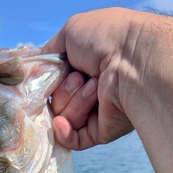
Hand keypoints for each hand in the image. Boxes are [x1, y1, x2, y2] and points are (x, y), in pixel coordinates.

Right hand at [42, 8, 137, 149]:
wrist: (133, 60)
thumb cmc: (105, 39)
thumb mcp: (71, 32)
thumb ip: (50, 52)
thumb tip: (38, 69)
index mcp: (84, 70)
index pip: (53, 84)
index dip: (50, 79)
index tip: (56, 70)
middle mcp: (89, 92)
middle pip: (56, 102)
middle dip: (65, 89)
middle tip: (83, 76)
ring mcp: (95, 114)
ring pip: (64, 118)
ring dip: (74, 102)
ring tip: (95, 87)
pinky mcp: (100, 133)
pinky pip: (71, 141)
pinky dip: (63, 132)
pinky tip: (62, 122)